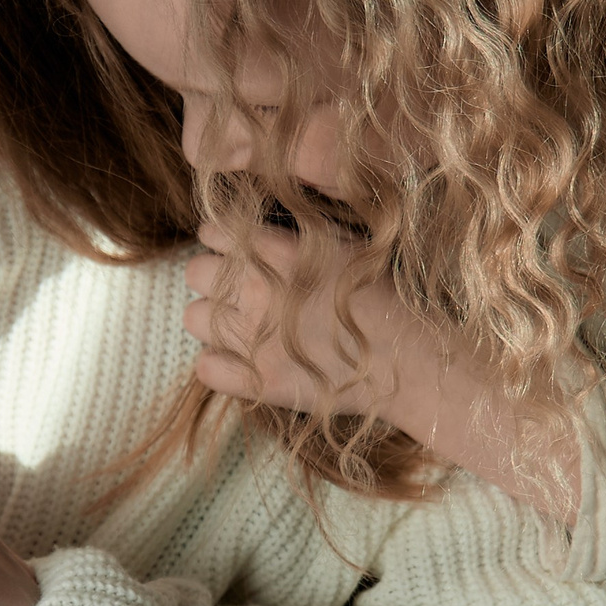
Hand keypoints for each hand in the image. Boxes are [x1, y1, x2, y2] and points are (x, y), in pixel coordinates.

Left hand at [189, 222, 586, 520]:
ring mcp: (254, 338)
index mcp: (280, 250)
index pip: (214, 231)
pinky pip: (205, 369)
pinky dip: (215, 365)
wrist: (413, 360)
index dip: (219, 240)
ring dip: (208, 319)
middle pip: (194, 272)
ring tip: (235, 325)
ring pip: (192, 317)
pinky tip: (236, 362)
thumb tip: (267, 224)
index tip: (231, 250)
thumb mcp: (349, 245)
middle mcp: (258, 289)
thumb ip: (302, 233)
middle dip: (210, 278)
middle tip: (234, 290)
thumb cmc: (390, 297)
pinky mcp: (258, 381)